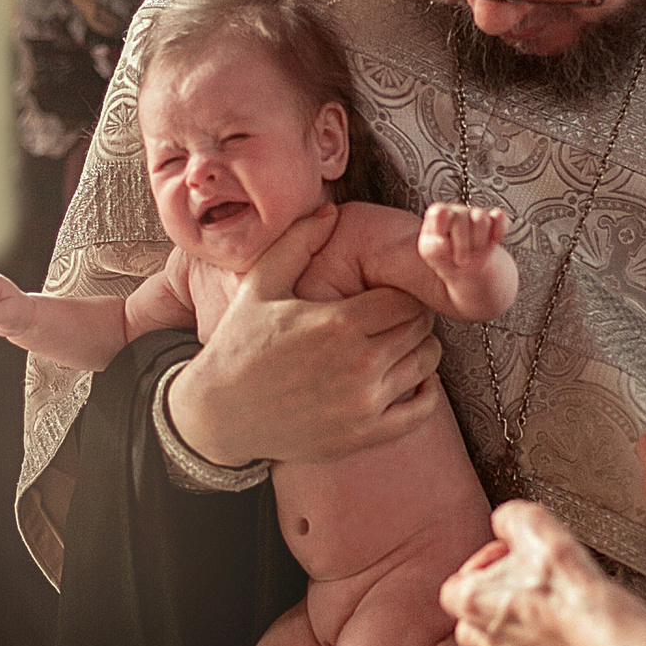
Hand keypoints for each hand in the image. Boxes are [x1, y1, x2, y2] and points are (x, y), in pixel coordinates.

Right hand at [167, 204, 445, 467]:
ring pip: (425, 365)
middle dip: (413, 318)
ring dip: (420, 350)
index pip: (406, 299)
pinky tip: (411, 380)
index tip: (388, 296)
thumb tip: (330, 211)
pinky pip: (421, 411)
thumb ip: (297, 243)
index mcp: (338, 323)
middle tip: (394, 318)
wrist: (218, 414)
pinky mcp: (364, 435)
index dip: (402, 293)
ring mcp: (363, 404)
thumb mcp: (260, 286)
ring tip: (398, 344)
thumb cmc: (239, 345)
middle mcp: (358, 364)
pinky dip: (426, 392)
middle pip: (420, 329)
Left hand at [417, 204, 508, 279]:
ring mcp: (476, 213)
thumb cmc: (445, 258)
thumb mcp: (431, 255)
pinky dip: (498, 232)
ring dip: (479, 242)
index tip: (444, 247)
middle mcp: (458, 210)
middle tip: (460, 260)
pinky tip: (492, 242)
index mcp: (438, 214)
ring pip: (481, 218)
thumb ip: (431, 248)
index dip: (443, 231)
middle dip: (462, 245)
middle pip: (461, 219)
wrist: (467, 269)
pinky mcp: (495, 219)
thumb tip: (441, 242)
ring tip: (475, 252)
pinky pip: (499, 217)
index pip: (440, 212)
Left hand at [440, 501, 645, 645]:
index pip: (455, 584)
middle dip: (492, 596)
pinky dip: (531, 642)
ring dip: (508, 622)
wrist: (601, 625)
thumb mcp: (532, 523)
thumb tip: (506, 523)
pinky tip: (550, 625)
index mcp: (471, 600)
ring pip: (493, 641)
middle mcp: (484, 634)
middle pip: (470, 615)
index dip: (484, 564)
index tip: (508, 557)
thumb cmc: (566, 584)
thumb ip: (508, 518)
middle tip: (520, 580)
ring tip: (534, 602)